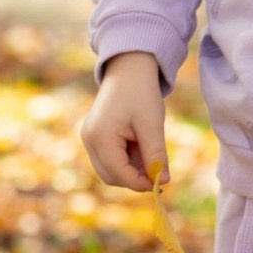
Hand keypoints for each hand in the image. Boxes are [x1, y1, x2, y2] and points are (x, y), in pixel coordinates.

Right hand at [80, 52, 168, 191]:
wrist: (129, 68)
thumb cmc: (141, 92)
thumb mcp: (152, 124)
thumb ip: (156, 154)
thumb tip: (163, 181)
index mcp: (100, 137)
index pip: (118, 173)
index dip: (139, 182)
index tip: (161, 183)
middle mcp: (89, 140)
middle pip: (111, 176)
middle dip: (135, 178)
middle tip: (159, 171)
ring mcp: (90, 138)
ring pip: (110, 169)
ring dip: (132, 168)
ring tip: (149, 149)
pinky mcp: (95, 136)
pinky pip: (110, 158)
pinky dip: (127, 159)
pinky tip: (141, 144)